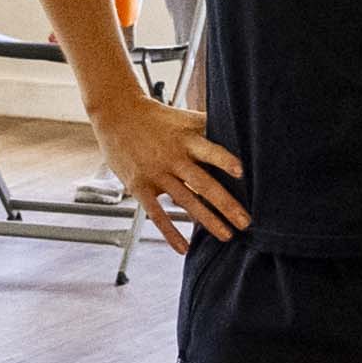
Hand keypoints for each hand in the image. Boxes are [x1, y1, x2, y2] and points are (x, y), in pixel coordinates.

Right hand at [86, 87, 243, 245]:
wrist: (116, 114)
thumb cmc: (155, 117)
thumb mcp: (183, 118)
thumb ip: (208, 126)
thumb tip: (239, 128)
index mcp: (186, 139)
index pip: (209, 150)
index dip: (224, 160)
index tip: (241, 172)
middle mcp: (173, 158)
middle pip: (203, 184)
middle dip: (226, 204)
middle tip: (246, 222)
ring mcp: (156, 173)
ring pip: (185, 201)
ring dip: (207, 220)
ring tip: (226, 236)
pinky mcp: (140, 186)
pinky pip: (157, 213)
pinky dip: (170, 232)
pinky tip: (183, 248)